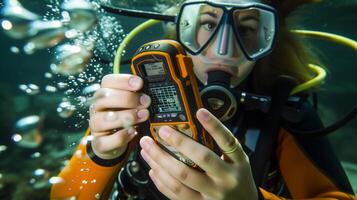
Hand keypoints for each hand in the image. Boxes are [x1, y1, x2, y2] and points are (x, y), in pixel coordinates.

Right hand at [89, 74, 150, 158]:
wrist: (114, 141)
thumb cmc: (125, 117)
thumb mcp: (131, 104)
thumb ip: (137, 96)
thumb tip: (152, 90)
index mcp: (105, 93)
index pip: (107, 81)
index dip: (123, 80)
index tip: (139, 83)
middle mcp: (97, 107)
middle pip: (104, 97)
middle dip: (128, 98)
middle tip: (146, 102)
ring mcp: (95, 125)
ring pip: (102, 119)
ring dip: (125, 116)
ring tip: (143, 115)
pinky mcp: (99, 142)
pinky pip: (105, 140)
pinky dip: (120, 136)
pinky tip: (133, 131)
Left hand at [139, 108, 257, 199]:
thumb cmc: (238, 178)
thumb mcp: (238, 161)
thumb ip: (223, 146)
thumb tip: (197, 124)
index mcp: (237, 164)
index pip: (227, 141)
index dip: (214, 126)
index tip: (200, 112)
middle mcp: (225, 180)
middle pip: (200, 159)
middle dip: (178, 142)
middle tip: (161, 131)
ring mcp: (210, 195)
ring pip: (181, 179)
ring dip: (160, 161)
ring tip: (147, 149)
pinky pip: (175, 194)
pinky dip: (161, 181)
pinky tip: (153, 169)